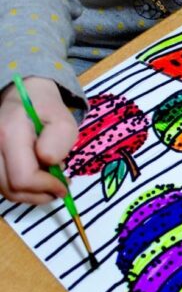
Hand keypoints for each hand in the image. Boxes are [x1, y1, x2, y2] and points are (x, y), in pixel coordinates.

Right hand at [0, 77, 78, 204]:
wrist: (21, 97)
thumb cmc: (45, 109)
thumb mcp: (63, 120)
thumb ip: (60, 139)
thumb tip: (48, 160)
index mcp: (10, 133)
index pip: (23, 177)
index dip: (46, 187)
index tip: (65, 185)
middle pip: (12, 189)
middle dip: (40, 194)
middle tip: (59, 187)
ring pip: (6, 191)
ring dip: (31, 194)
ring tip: (49, 180)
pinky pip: (3, 185)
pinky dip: (21, 189)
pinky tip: (36, 178)